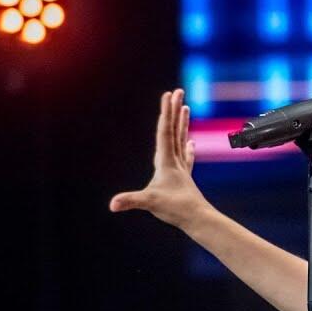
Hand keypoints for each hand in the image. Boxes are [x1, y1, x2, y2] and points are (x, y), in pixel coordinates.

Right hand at [109, 88, 210, 230]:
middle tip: (177, 91)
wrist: (199, 219)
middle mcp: (175, 161)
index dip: (165, 112)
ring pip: (181, 139)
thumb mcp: (150, 203)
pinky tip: (191, 143)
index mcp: (166, 161)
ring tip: (185, 107)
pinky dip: (187, 148)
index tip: (168, 94)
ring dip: (182, 123)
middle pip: (174, 130)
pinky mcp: (184, 178)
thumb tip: (112, 204)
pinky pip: (185, 157)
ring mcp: (181, 168)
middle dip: (174, 110)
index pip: (165, 131)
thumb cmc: (176, 209)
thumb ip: (131, 201)